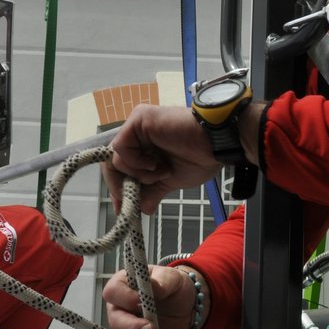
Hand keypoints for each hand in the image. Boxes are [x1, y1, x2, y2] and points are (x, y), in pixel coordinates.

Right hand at [101, 265, 207, 328]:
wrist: (187, 306)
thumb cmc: (174, 287)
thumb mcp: (171, 278)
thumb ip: (162, 281)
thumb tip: (154, 286)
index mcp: (124, 286)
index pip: (113, 291)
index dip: (124, 297)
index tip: (141, 301)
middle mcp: (120, 309)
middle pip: (115, 319)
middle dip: (131, 327)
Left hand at [105, 104, 223, 214]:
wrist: (216, 144)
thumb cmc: (201, 157)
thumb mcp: (171, 180)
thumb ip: (153, 191)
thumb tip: (143, 209)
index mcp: (145, 145)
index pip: (120, 167)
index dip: (119, 188)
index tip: (124, 209)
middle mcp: (138, 132)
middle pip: (112, 163)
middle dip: (120, 186)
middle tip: (132, 200)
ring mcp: (137, 124)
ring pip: (117, 159)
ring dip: (139, 173)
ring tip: (162, 172)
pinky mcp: (139, 118)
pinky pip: (120, 146)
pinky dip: (135, 161)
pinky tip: (155, 163)